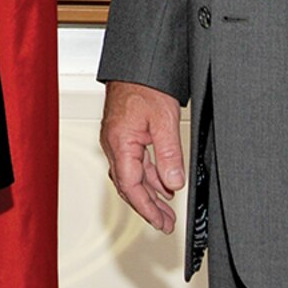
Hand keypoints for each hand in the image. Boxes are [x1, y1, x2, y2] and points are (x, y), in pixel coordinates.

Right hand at [100, 81, 184, 233]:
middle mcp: (114, 144)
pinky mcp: (123, 134)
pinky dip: (148, 176)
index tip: (160, 223)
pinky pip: (134, 162)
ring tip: (166, 209)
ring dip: (149, 193)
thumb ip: (168, 154)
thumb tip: (174, 182)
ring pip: (132, 175)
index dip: (147, 209)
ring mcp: (117, 139)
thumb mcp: (163, 120)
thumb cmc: (145, 84)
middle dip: (148, 207)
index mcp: (120, 143)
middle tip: (165, 224)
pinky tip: (162, 182)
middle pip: (129, 186)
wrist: (136, 63)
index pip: (131, 187)